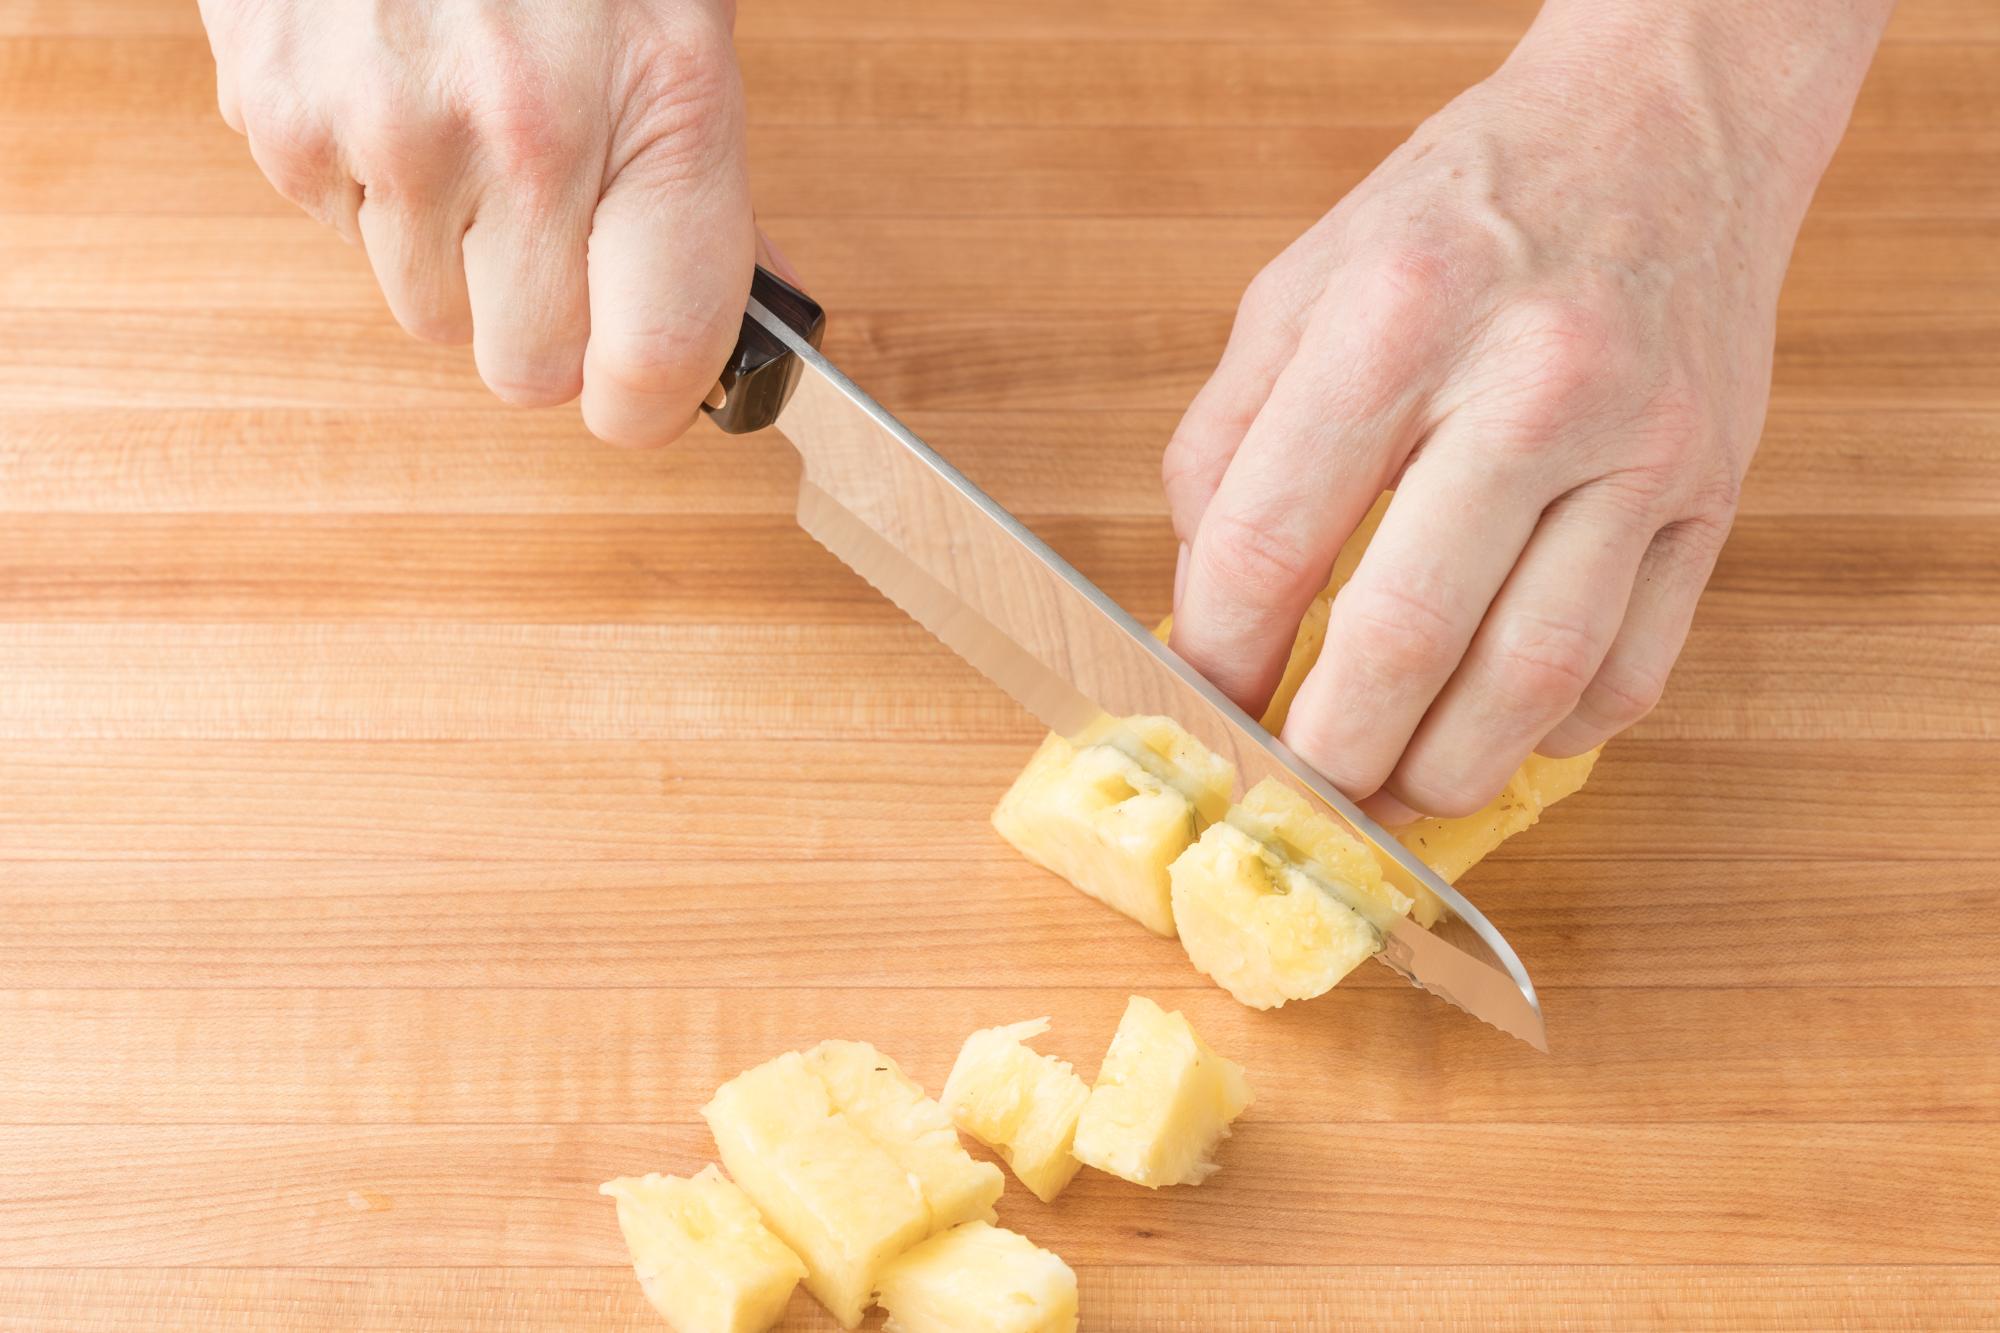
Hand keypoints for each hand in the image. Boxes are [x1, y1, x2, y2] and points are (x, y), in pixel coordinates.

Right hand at [198, 0, 759, 444]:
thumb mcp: (686, 28)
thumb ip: (710, 189)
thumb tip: (754, 323)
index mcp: (661, 107)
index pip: (650, 365)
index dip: (647, 401)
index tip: (645, 391)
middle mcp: (525, 134)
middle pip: (527, 371)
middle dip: (545, 326)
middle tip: (555, 239)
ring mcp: (389, 128)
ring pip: (427, 315)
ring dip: (453, 258)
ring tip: (468, 134)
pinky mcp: (279, 118)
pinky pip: (338, 234)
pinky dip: (370, 190)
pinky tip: (396, 92)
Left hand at [1163, 1, 1888, 821]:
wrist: (1663, 133)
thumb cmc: (1460, 219)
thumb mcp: (1298, 289)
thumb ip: (1225, 447)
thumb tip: (1202, 615)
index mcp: (1396, 320)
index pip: (1269, 540)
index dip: (1216, 657)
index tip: (1197, 711)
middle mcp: (1530, 385)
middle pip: (1406, 634)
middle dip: (1326, 754)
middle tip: (1287, 797)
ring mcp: (1640, 449)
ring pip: (1531, 678)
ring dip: (1439, 776)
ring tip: (1383, 797)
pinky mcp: (1711, 499)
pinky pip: (1630, 670)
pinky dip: (1549, 732)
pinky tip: (1491, 724)